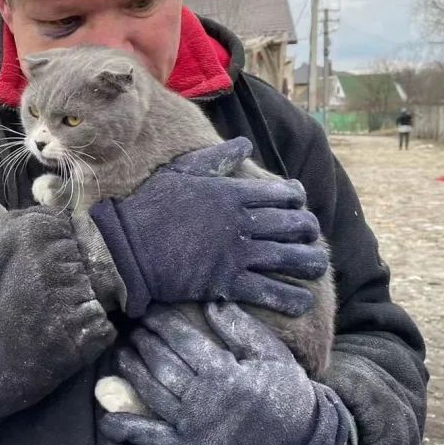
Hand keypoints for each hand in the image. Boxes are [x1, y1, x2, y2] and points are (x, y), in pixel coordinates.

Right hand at [88, 138, 327, 317]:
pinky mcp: (227, 282)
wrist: (126, 248)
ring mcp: (236, 253)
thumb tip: (245, 143)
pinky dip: (291, 299)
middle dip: (309, 231)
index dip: (298, 199)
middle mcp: (240, 222)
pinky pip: (270, 292)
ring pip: (290, 258)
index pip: (283, 194)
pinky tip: (302, 301)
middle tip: (311, 237)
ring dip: (310, 263)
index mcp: (231, 193)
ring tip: (317, 267)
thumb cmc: (150, 207)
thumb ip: (216, 158)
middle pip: (293, 225)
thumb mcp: (181, 172)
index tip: (300, 204)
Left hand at [98, 303, 348, 444]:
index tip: (148, 307)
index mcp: (225, 373)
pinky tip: (108, 420)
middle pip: (162, 363)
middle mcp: (204, 400)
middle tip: (131, 325)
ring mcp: (193, 427)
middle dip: (144, 341)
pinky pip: (153, 439)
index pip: (183, 340)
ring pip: (152, 393)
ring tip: (121, 352)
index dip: (162, 322)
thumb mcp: (272, 354)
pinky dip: (128, 429)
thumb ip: (240, 328)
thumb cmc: (288, 393)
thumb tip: (211, 302)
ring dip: (132, 371)